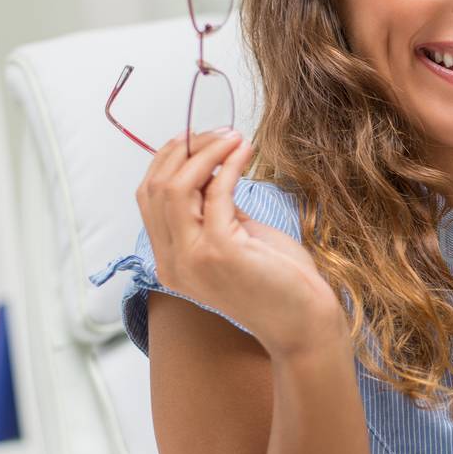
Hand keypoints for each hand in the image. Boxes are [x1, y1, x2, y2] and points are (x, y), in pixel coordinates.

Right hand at [136, 131, 342, 358]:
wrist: (304, 321)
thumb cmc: (278, 281)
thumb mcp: (236, 238)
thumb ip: (214, 209)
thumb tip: (209, 165)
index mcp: (170, 260)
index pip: (148, 198)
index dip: (169, 161)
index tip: (199, 138)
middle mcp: (172, 262)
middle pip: (155, 188)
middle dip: (185, 150)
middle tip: (220, 132)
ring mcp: (191, 258)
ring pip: (176, 186)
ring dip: (206, 152)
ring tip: (234, 136)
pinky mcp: (219, 250)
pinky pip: (216, 191)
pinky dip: (231, 164)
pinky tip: (247, 151)